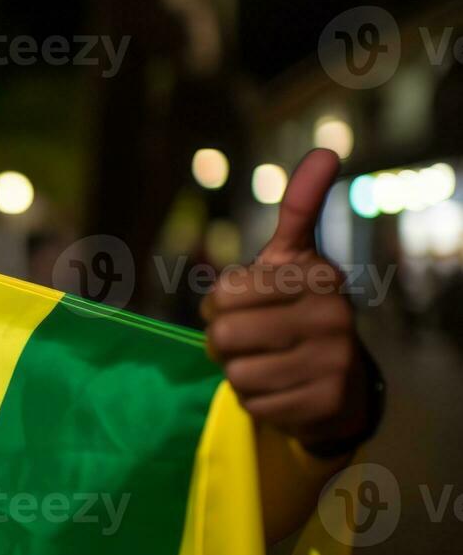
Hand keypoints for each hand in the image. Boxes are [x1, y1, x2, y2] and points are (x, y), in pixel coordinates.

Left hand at [202, 149, 373, 454]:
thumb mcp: (294, 257)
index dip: (217, 306)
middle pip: (224, 336)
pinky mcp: (326, 402)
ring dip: (240, 373)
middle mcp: (334, 314)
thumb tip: (325, 151)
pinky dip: (256, 401)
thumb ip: (300, 208)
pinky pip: (254, 404)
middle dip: (223, 343)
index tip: (241, 306)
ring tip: (268, 363)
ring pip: (236, 373)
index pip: (222, 294)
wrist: (336, 381)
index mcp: (317, 274)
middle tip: (249, 341)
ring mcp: (334, 360)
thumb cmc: (296, 310)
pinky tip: (282, 389)